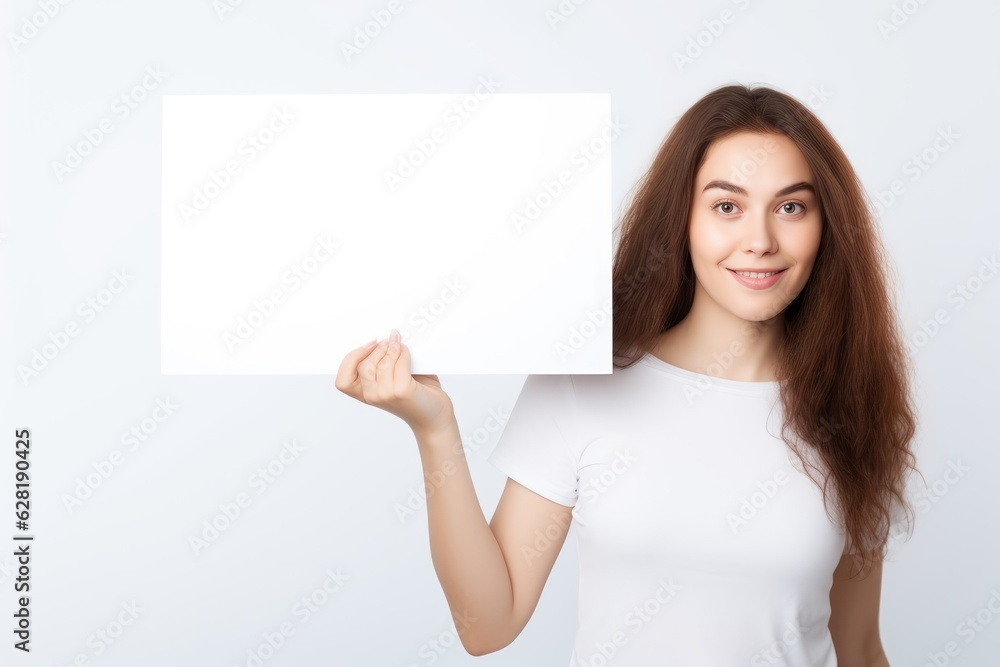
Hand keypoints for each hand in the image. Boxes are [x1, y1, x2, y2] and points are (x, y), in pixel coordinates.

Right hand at [335, 329, 454, 434]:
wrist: (434, 418)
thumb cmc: (415, 396)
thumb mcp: (392, 380)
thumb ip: (383, 363)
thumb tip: (386, 336)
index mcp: (365, 395)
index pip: (343, 381)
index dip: (352, 359)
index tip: (369, 344)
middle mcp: (372, 396)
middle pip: (364, 365)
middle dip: (378, 349)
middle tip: (389, 341)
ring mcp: (386, 394)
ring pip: (382, 362)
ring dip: (393, 349)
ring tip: (400, 344)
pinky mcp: (402, 390)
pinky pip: (399, 362)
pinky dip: (404, 353)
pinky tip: (408, 352)